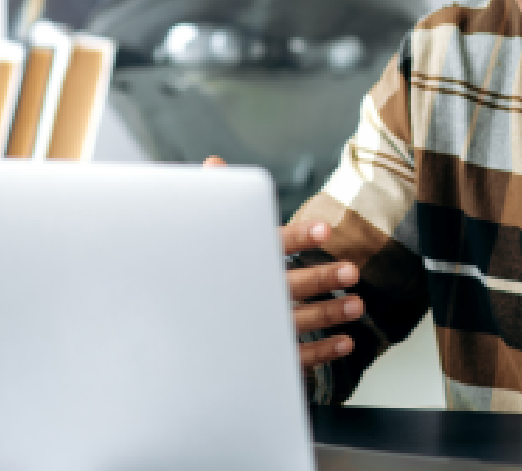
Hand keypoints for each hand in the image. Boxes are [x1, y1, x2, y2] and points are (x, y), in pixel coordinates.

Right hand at [204, 156, 362, 368]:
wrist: (164, 326)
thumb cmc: (192, 274)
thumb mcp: (198, 237)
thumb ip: (214, 201)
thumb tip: (214, 164)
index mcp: (238, 262)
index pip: (270, 244)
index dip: (298, 236)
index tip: (325, 229)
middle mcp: (248, 296)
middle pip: (290, 285)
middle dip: (323, 278)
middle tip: (351, 271)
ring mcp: (254, 328)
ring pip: (297, 321)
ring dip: (330, 314)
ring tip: (357, 305)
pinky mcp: (259, 355)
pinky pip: (293, 357)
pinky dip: (322, 352)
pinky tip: (345, 343)